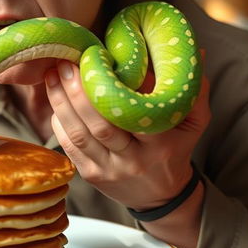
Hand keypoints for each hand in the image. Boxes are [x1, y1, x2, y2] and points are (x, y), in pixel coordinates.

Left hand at [44, 61, 210, 211]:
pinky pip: (69, 146)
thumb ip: (194, 89)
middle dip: (77, 91)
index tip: (97, 58)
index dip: (111, 86)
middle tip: (66, 62)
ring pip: (79, 134)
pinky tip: (55, 99)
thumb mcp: (193, 122)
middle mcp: (133, 160)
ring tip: (53, 74)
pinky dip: (58, 121)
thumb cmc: (175, 148)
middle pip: (100, 124)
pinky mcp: (90, 176)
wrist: (162, 196)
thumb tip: (194, 52)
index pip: (133, 114)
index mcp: (160, 144)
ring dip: (61, 102)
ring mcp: (109, 170)